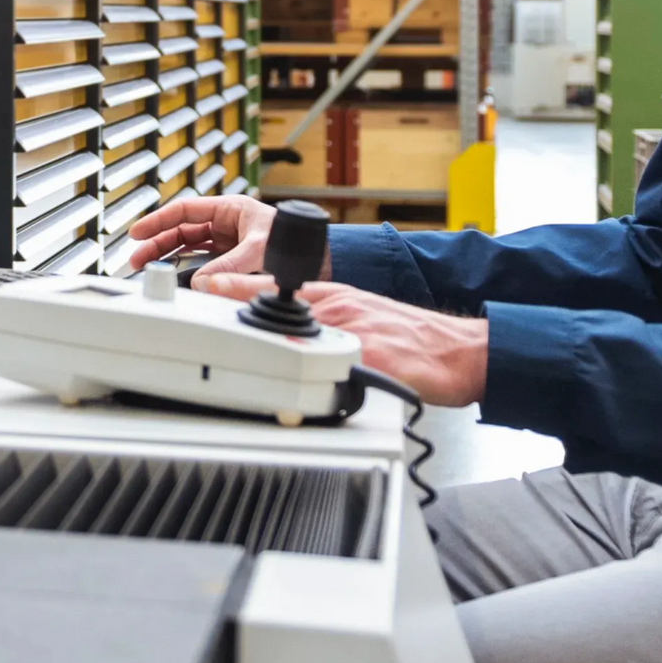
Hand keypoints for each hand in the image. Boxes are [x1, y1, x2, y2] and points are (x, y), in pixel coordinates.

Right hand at [127, 195, 317, 284]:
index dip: (158, 220)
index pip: (185, 210)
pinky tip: (173, 278)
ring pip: (188, 246)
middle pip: (181, 230)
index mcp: (230, 209)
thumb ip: (232, 266)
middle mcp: (226, 224)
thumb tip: (203, 281)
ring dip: (167, 257)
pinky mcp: (232, 259)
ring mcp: (227, 242)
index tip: (137, 232)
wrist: (320, 259)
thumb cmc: (297, 242)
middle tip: (136, 259)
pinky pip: (201, 262)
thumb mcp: (261, 250)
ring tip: (147, 269)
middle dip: (157, 243)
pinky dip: (186, 269)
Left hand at [199, 274, 486, 407]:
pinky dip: (314, 369)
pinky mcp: (375, 357)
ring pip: (302, 330)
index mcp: (334, 298)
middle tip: (201, 323)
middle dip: (241, 316)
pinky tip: (294, 377)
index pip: (275, 285)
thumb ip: (323, 323)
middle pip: (280, 306)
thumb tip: (282, 333)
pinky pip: (339, 363)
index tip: (203, 285)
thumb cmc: (413, 339)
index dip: (235, 286)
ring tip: (236, 350)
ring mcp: (356, 331)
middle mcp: (340, 309)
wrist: (460, 350)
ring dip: (269, 341)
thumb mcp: (362, 318)